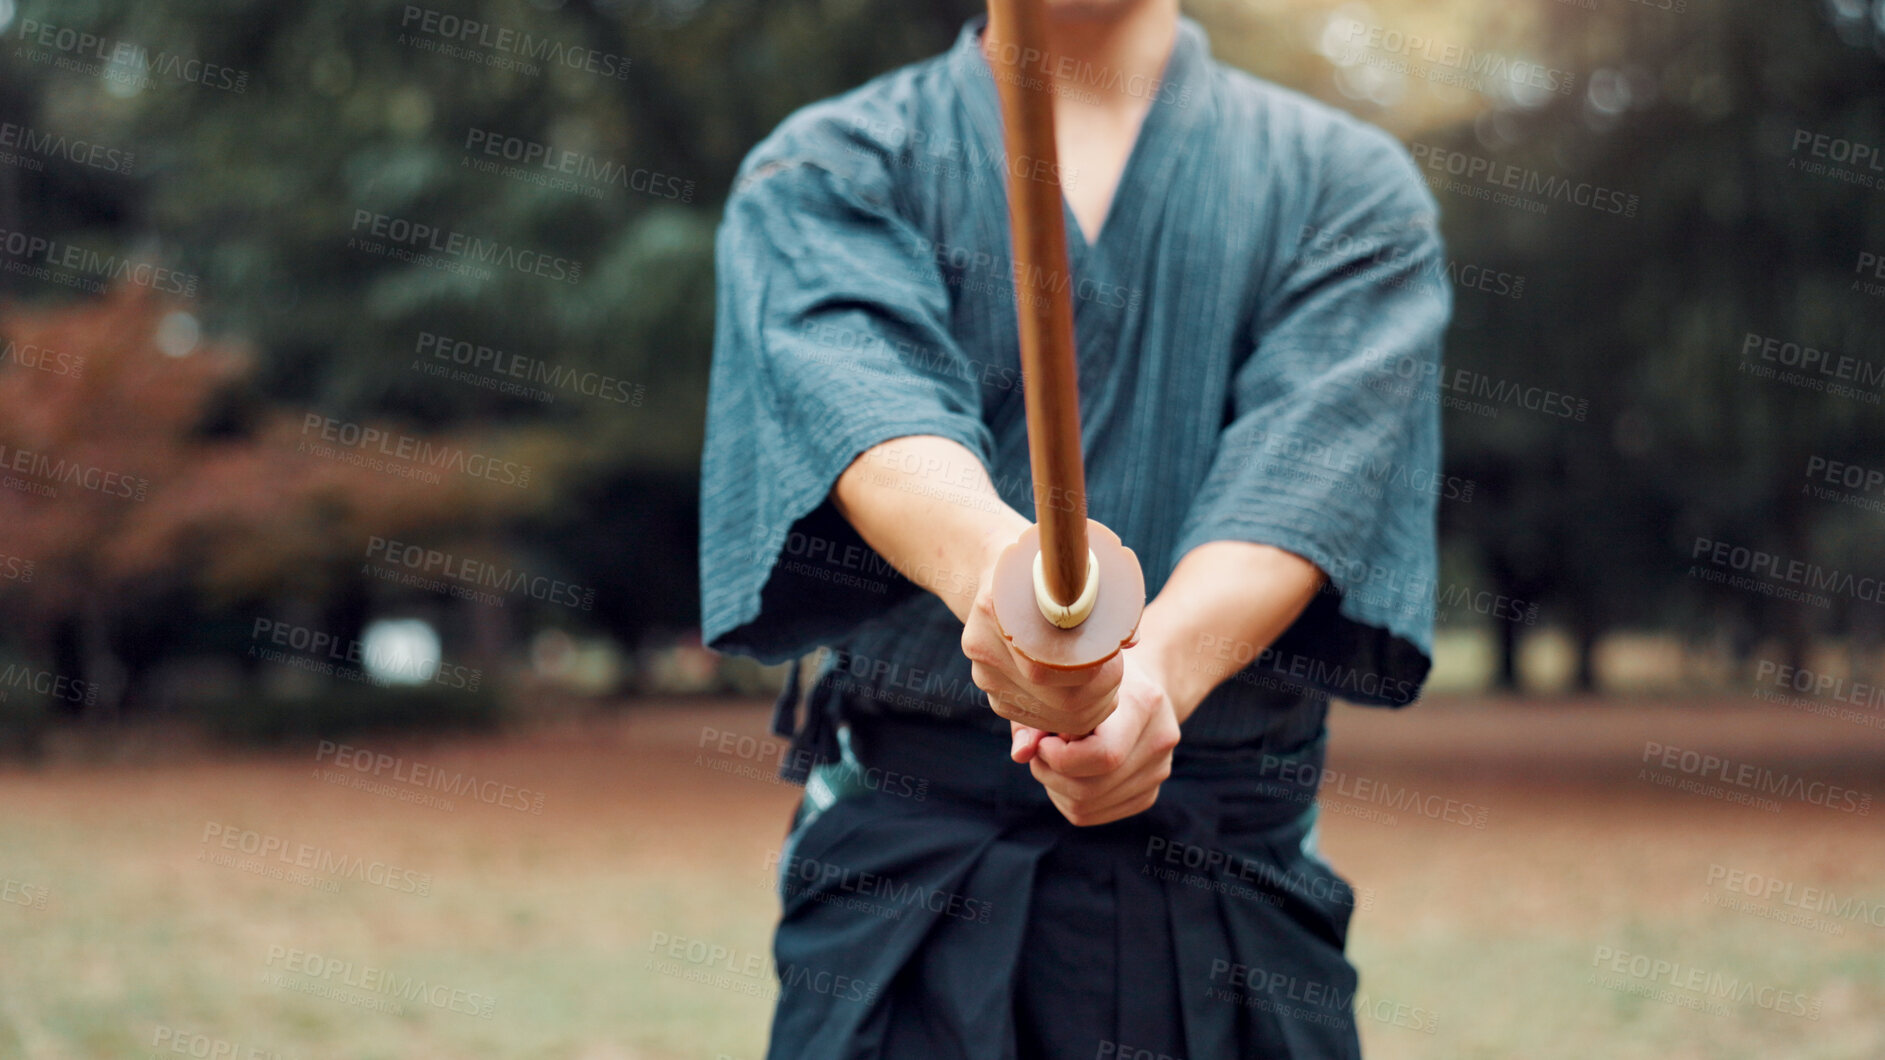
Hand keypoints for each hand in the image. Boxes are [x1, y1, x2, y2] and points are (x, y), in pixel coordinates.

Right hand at [960, 559, 1124, 735]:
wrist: (1003, 580)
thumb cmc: (1048, 573)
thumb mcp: (1069, 571)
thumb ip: (1099, 603)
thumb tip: (1130, 639)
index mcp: (993, 605)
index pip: (1048, 655)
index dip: (1091, 661)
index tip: (1112, 649)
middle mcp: (981, 644)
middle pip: (1050, 688)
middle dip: (1099, 686)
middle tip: (1117, 668)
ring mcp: (984, 675)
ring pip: (1051, 713)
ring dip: (1092, 704)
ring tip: (1108, 682)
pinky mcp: (995, 697)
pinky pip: (1043, 720)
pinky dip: (1075, 714)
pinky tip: (1090, 695)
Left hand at [1009, 651, 1179, 826]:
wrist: (1137, 686)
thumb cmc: (1091, 680)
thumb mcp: (1063, 683)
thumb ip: (1037, 716)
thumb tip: (1020, 754)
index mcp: (1144, 703)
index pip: (1103, 755)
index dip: (1059, 756)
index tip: (1043, 739)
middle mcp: (1159, 741)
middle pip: (1091, 788)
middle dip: (1050, 774)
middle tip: (1039, 750)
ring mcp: (1159, 771)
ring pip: (1087, 806)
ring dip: (1055, 787)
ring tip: (1052, 757)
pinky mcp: (1148, 793)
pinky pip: (1093, 815)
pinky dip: (1068, 798)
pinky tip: (1067, 772)